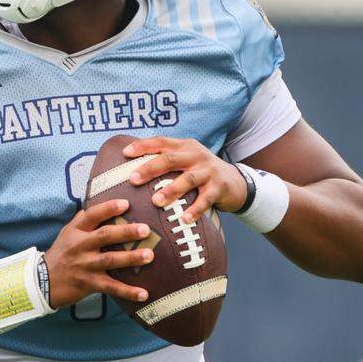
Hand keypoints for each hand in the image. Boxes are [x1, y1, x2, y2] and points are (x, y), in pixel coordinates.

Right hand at [45, 198, 152, 307]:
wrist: (43, 281)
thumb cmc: (60, 254)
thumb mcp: (67, 233)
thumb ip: (83, 220)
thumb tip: (102, 204)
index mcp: (76, 231)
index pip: (92, 215)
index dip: (108, 208)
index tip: (125, 204)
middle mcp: (80, 246)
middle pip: (104, 236)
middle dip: (126, 232)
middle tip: (145, 229)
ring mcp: (85, 265)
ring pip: (110, 260)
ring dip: (131, 258)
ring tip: (149, 255)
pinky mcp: (89, 284)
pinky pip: (111, 287)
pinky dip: (128, 292)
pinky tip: (143, 294)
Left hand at [123, 137, 247, 223]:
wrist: (237, 182)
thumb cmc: (202, 173)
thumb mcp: (187, 161)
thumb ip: (167, 162)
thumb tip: (132, 172)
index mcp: (185, 146)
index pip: (161, 142)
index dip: (143, 146)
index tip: (125, 153)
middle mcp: (196, 155)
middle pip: (170, 159)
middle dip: (150, 168)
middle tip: (133, 179)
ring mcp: (208, 171)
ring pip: (188, 178)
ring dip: (171, 190)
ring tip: (156, 201)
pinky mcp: (219, 187)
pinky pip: (205, 199)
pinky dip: (194, 209)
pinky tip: (184, 219)